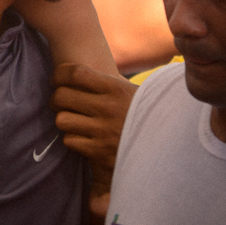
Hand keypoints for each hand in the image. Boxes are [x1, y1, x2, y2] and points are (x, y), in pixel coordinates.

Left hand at [50, 63, 136, 206]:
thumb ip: (106, 82)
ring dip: (63, 120)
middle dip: (55, 98)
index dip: (58, 74)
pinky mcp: (100, 152)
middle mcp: (107, 107)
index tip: (56, 79)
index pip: (74, 73)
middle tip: (58, 101)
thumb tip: (76, 74)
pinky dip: (72, 139)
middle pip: (62, 96)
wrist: (169, 146)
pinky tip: (82, 137)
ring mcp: (102, 130)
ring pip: (62, 119)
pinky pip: (70, 141)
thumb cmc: (145, 114)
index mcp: (115, 87)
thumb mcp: (131, 91)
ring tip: (71, 119)